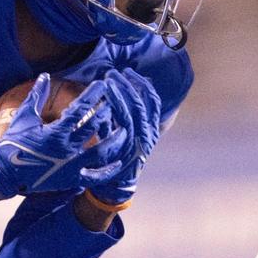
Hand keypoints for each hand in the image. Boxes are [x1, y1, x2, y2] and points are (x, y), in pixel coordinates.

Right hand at [0, 74, 131, 197]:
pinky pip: (95, 176)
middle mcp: (66, 149)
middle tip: (115, 100)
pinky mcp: (71, 180)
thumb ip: (37, 95)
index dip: (93, 95)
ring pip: (101, 152)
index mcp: (55, 132)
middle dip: (106, 111)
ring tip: (125, 128)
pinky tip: (119, 162)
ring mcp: (71, 166)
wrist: (5, 172)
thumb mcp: (24, 116)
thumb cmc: (13, 142)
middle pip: (94, 127)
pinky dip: (109, 171)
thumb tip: (44, 75)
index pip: (80, 109)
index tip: (102, 84)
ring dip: (114, 139)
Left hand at [86, 68, 161, 210]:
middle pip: (142, 102)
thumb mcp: (119, 134)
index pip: (153, 101)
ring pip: (133, 110)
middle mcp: (148, 134)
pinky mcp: (127, 148)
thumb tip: (111, 91)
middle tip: (114, 72)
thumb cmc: (113, 157)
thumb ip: (117, 115)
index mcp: (151, 130)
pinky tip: (104, 98)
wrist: (112, 186)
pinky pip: (123, 122)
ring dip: (120, 91)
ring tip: (108, 79)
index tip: (130, 72)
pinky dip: (115, 107)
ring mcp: (139, 142)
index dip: (143, 84)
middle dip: (128, 83)